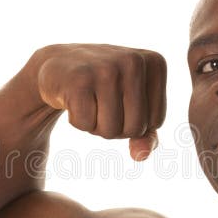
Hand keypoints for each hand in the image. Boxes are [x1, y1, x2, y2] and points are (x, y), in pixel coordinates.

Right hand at [34, 44, 166, 160]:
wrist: (60, 64)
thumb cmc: (104, 88)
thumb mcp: (133, 106)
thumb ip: (147, 135)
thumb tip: (141, 156)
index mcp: (155, 63)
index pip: (157, 121)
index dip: (134, 121)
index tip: (120, 99)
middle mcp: (134, 61)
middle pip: (135, 128)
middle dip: (116, 127)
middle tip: (101, 102)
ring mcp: (106, 68)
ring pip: (111, 130)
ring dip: (96, 126)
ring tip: (89, 101)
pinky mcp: (78, 80)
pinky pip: (86, 124)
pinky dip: (78, 122)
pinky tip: (73, 98)